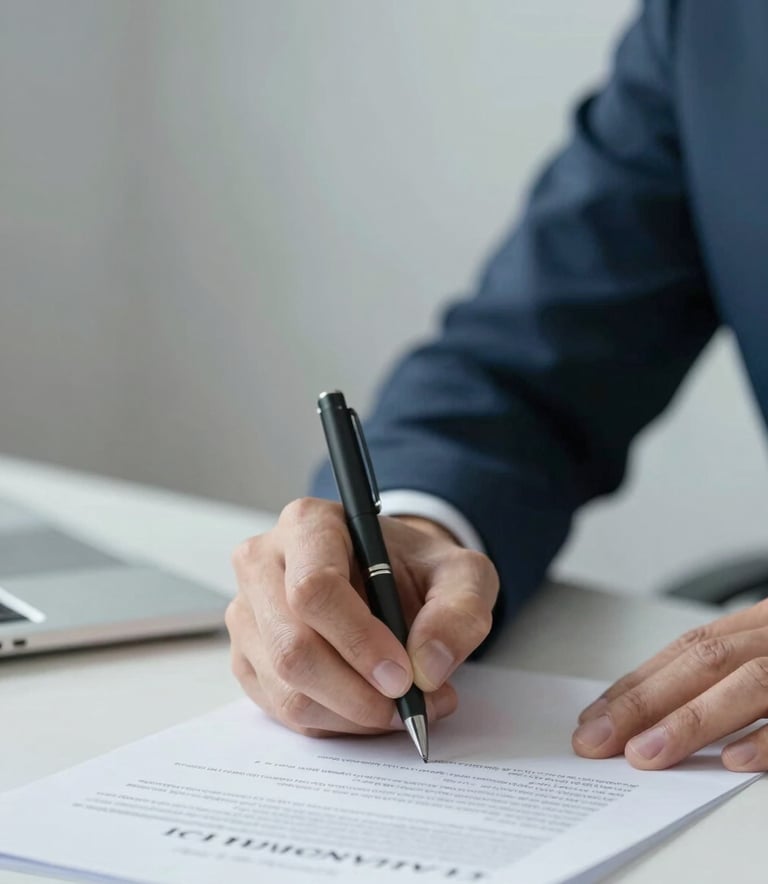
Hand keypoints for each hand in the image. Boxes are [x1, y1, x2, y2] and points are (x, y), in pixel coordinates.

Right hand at [227, 497, 498, 736]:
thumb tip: (429, 666)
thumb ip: (460, 612)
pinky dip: (335, 722)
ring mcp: (248, 613)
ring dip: (351, 714)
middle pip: (292, 646)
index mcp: (308, 524)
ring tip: (403, 706)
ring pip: (286, 687)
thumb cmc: (417, 570)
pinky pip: (283, 709)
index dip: (358, 640)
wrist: (392, 580)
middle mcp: (264, 563)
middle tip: (408, 704)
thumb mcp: (463, 575)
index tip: (403, 675)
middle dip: (356, 693)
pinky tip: (370, 706)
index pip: (314, 589)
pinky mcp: (247, 656)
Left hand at [572, 599, 767, 770]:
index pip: (688, 649)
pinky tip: (732, 760)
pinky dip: (764, 739)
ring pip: (747, 682)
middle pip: (704, 662)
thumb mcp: (767, 652)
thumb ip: (726, 674)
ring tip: (644, 754)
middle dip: (644, 702)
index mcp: (760, 624)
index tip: (595, 717)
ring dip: (689, 721)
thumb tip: (652, 715)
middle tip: (598, 740)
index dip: (639, 682)